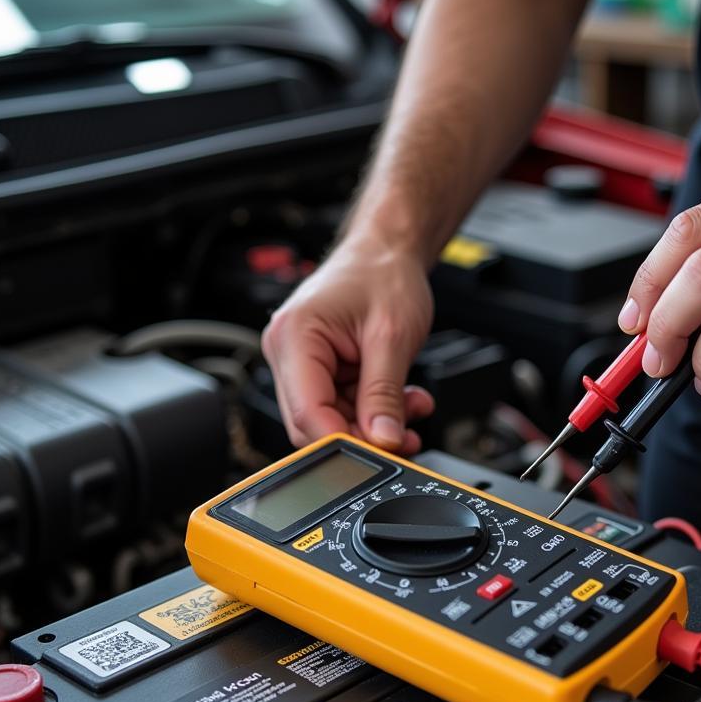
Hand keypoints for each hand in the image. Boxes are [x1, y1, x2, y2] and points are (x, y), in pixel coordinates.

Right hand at [262, 237, 434, 451]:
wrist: (387, 251)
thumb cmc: (383, 275)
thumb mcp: (392, 337)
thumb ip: (385, 395)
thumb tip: (384, 440)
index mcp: (295, 337)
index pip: (307, 413)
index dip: (344, 440)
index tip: (380, 451)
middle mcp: (287, 351)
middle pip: (314, 422)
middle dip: (362, 434)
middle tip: (404, 435)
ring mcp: (300, 361)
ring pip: (331, 418)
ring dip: (374, 422)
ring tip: (413, 407)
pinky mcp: (319, 368)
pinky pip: (342, 405)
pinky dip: (373, 409)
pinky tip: (401, 399)